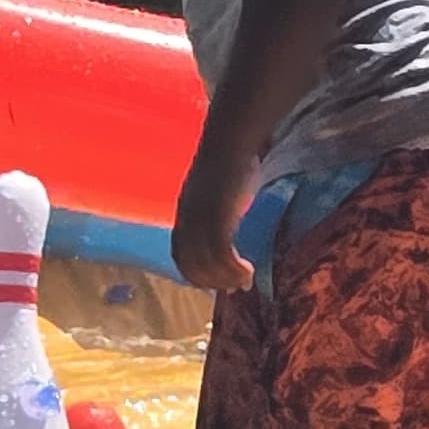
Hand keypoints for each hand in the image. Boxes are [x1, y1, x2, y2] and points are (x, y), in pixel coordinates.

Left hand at [171, 152, 254, 293]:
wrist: (231, 139)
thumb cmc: (230, 162)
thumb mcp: (217, 192)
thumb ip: (217, 212)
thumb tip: (228, 230)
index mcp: (184, 215)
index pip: (180, 255)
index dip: (195, 273)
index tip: (216, 282)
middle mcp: (187, 220)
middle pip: (191, 264)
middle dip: (211, 282)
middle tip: (233, 289)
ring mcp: (201, 218)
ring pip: (207, 263)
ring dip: (226, 279)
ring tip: (244, 282)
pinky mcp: (218, 215)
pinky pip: (221, 253)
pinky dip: (233, 269)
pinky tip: (248, 271)